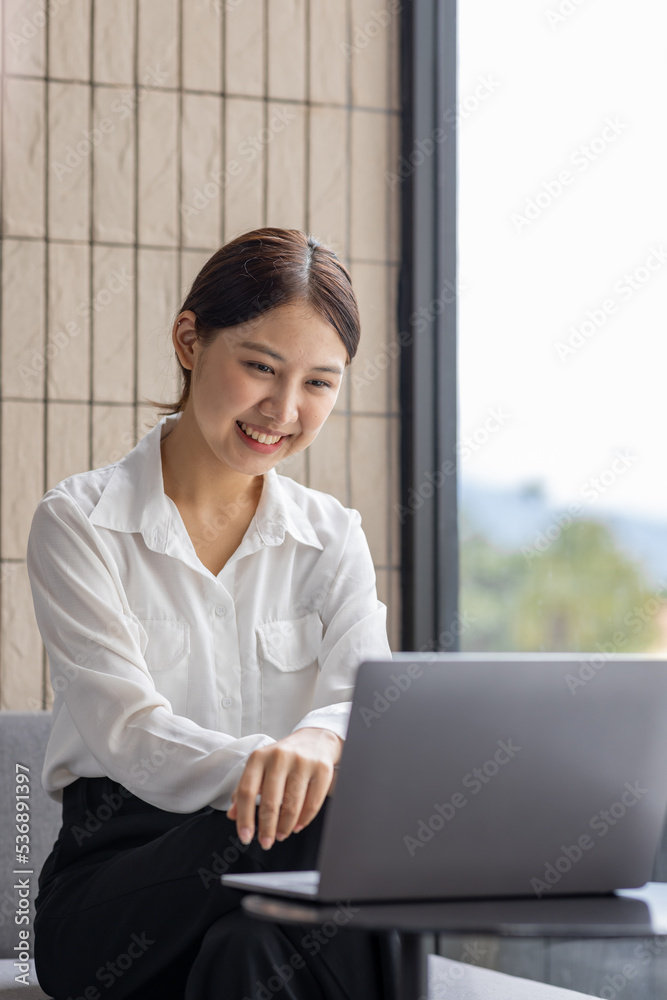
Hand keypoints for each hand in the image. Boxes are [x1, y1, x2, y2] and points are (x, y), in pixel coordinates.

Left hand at [227, 727, 342, 849]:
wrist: (315, 739)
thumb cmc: (283, 757)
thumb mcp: (260, 767)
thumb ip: (244, 789)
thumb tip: (233, 814)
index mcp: (259, 757)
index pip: (247, 791)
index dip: (245, 818)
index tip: (245, 837)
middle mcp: (280, 757)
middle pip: (270, 801)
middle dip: (267, 828)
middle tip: (266, 842)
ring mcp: (302, 762)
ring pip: (292, 805)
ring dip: (285, 826)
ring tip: (281, 834)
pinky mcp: (322, 769)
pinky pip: (312, 803)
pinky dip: (304, 819)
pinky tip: (297, 825)